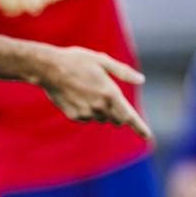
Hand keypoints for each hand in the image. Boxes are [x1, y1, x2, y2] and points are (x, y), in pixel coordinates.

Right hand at [36, 46, 150, 138]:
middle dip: (118, 113)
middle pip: (116, 119)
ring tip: (89, 90)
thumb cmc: (77, 60)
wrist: (48, 68)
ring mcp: (85, 113)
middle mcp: (99, 106)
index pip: (129, 116)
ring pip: (102, 118)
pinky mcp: (74, 116)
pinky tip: (78, 96)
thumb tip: (141, 80)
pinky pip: (87, 118)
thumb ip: (123, 72)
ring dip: (102, 110)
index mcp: (110, 93)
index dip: (139, 127)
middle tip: (109, 95)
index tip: (147, 136)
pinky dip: (88, 110)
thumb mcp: (103, 61)